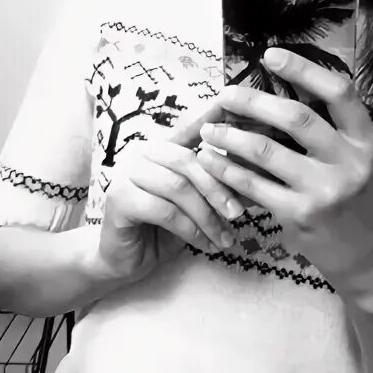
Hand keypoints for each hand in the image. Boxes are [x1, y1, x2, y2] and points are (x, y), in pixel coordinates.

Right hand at [94, 100, 244, 285]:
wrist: (126, 261)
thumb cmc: (165, 229)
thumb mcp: (196, 204)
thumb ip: (215, 185)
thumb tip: (254, 176)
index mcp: (163, 147)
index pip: (191, 127)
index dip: (214, 115)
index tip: (240, 111)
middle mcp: (142, 152)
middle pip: (187, 160)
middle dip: (218, 188)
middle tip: (238, 214)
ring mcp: (126, 172)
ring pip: (178, 187)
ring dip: (207, 216)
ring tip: (224, 238)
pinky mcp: (118, 198)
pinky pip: (164, 210)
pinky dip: (190, 230)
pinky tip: (205, 245)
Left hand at [196, 48, 372, 298]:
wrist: (369, 261)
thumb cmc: (359, 204)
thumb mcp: (360, 162)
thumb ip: (333, 131)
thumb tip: (286, 89)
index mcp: (367, 142)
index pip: (339, 92)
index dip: (303, 69)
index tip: (271, 57)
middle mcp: (350, 162)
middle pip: (296, 117)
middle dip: (253, 101)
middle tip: (225, 94)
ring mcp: (325, 190)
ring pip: (267, 150)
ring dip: (231, 136)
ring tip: (210, 128)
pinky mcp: (300, 214)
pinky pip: (254, 185)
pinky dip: (227, 170)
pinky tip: (210, 161)